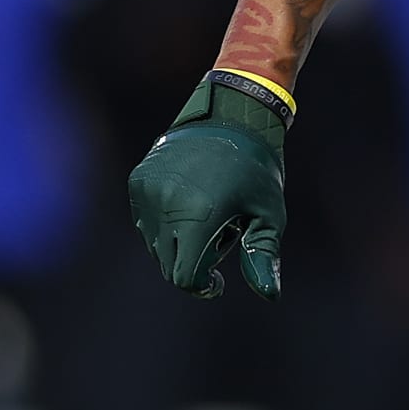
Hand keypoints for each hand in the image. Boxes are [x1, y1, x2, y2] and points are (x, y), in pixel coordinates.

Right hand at [127, 71, 288, 299]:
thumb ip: (263, 256)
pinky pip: (145, 219)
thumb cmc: (258, 168)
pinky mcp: (138, 180)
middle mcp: (165, 205)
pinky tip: (192, 199)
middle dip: (194, 261)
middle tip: (223, 233)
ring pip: (154, 242)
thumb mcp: (269, 213)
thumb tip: (270, 295)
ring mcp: (148, 191)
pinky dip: (165, 221)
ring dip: (179, 241)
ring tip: (209, 210)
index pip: (184, 277)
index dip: (203, 285)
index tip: (218, 281)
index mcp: (198, 216)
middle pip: (168, 263)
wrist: (233, 114)